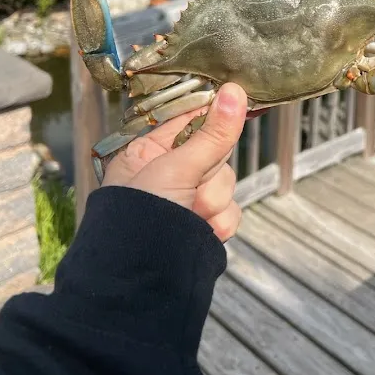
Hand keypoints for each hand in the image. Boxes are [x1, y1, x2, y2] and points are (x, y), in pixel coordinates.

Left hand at [102, 83, 246, 242]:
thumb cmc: (140, 218)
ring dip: (212, 201)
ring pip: (224, 183)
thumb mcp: (176, 168)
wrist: (140, 282)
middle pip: (214, 151)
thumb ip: (212, 134)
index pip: (188, 119)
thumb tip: (235, 92)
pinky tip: (200, 231)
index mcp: (148, 152)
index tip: (233, 97)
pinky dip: (218, 223)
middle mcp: (168, 174)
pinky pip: (229, 212)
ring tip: (191, 215)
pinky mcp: (203, 226)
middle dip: (209, 171)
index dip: (211, 111)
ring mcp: (187, 201)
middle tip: (194, 182)